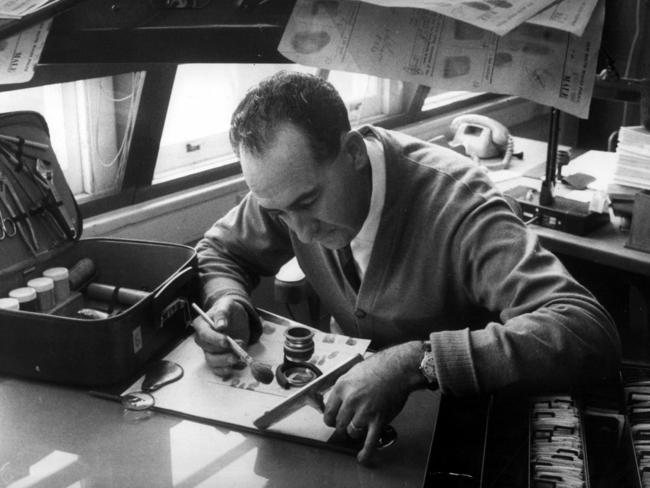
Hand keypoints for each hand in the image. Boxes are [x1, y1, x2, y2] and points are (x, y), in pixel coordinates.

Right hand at [191, 295, 250, 377]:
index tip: (227, 341)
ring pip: (212, 361)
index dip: (215, 339)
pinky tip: (235, 367)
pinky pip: (217, 369)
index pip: (204, 334)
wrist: (236, 317)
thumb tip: (220, 325)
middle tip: (239, 347)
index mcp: (201, 325)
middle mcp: (203, 340)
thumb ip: (223, 313)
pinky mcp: (218, 358)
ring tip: (239, 358)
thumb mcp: (227, 305)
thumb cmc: (229, 309)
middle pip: (208, 350)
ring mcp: (209, 350)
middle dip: (224, 351)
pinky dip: (225, 370)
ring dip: (225, 362)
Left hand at [323, 341, 423, 463]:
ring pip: (351, 433)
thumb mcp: (352, 372)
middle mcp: (350, 401)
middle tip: (348, 423)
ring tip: (361, 426)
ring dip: (355, 432)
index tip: (333, 420)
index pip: (328, 411)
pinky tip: (362, 457)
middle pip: (339, 424)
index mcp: (341, 388)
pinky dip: (366, 452)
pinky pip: (370, 442)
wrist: (398, 369)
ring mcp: (364, 412)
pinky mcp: (378, 420)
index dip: (331, 418)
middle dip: (343, 426)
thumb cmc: (378, 367)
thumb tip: (335, 401)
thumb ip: (343, 388)